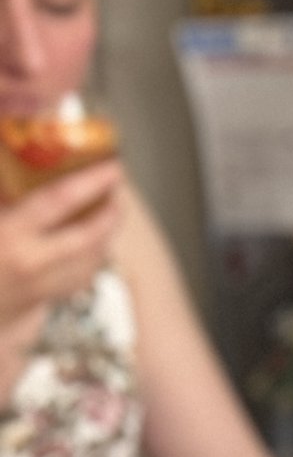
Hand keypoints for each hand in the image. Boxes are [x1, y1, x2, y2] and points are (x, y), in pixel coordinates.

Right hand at [0, 164, 121, 336]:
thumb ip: (1, 196)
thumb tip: (5, 155)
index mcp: (8, 236)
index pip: (58, 201)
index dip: (90, 181)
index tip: (111, 166)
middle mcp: (31, 263)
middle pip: (90, 234)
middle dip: (111, 210)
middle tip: (117, 188)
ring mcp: (39, 286)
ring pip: (92, 259)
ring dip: (107, 234)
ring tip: (111, 211)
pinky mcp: (40, 301)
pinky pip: (81, 278)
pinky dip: (93, 258)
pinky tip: (94, 243)